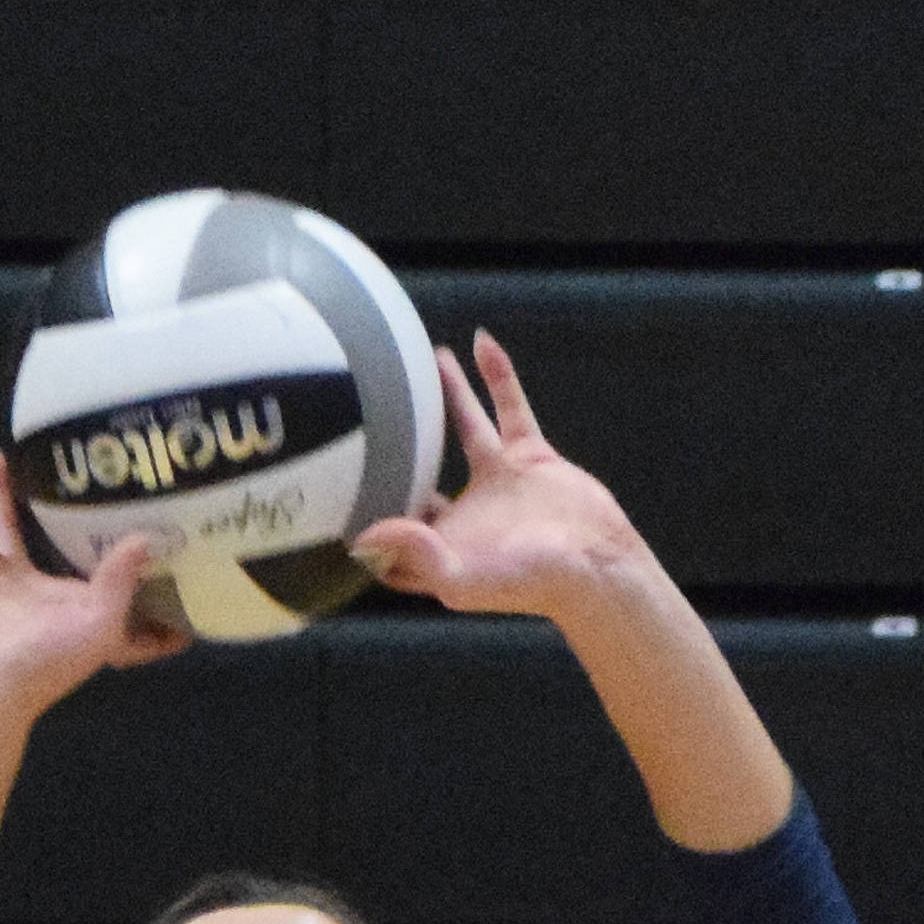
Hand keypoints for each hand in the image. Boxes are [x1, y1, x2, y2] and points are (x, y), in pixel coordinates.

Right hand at [0, 450, 189, 724]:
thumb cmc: (45, 664)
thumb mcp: (100, 624)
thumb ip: (121, 581)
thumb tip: (145, 540)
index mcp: (89, 619)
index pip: (130, 602)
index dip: (155, 589)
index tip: (186, 559)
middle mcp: (51, 601)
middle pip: (73, 558)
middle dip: (90, 530)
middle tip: (113, 486)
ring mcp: (9, 586)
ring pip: (18, 533)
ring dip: (27, 499)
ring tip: (43, 459)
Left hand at [352, 332, 648, 625]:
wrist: (595, 565)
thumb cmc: (529, 583)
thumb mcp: (462, 577)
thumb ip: (414, 555)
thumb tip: (364, 537)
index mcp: (441, 543)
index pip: (390, 530)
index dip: (362, 516)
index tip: (327, 491)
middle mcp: (464, 511)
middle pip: (417, 474)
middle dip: (391, 450)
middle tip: (361, 412)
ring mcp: (498, 481)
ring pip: (461, 428)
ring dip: (443, 396)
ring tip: (415, 363)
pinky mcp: (529, 458)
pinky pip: (509, 407)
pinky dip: (496, 375)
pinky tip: (480, 341)